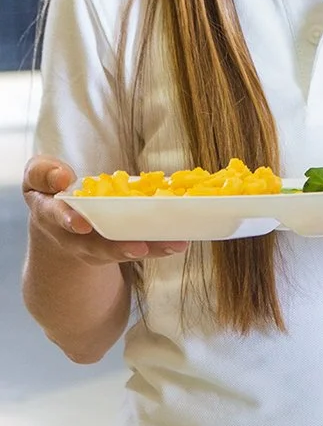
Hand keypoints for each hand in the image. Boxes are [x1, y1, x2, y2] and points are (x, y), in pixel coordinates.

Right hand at [21, 155, 186, 265]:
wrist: (61, 224)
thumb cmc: (52, 192)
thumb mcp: (40, 177)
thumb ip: (43, 172)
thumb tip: (61, 176)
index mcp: (50, 213)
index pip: (55, 216)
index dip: (68, 219)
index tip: (82, 224)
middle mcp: (73, 237)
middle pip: (94, 246)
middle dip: (115, 248)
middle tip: (138, 248)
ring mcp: (97, 247)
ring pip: (122, 253)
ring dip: (149, 250)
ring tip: (173, 245)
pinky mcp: (119, 249)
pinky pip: (140, 249)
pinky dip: (160, 247)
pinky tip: (180, 241)